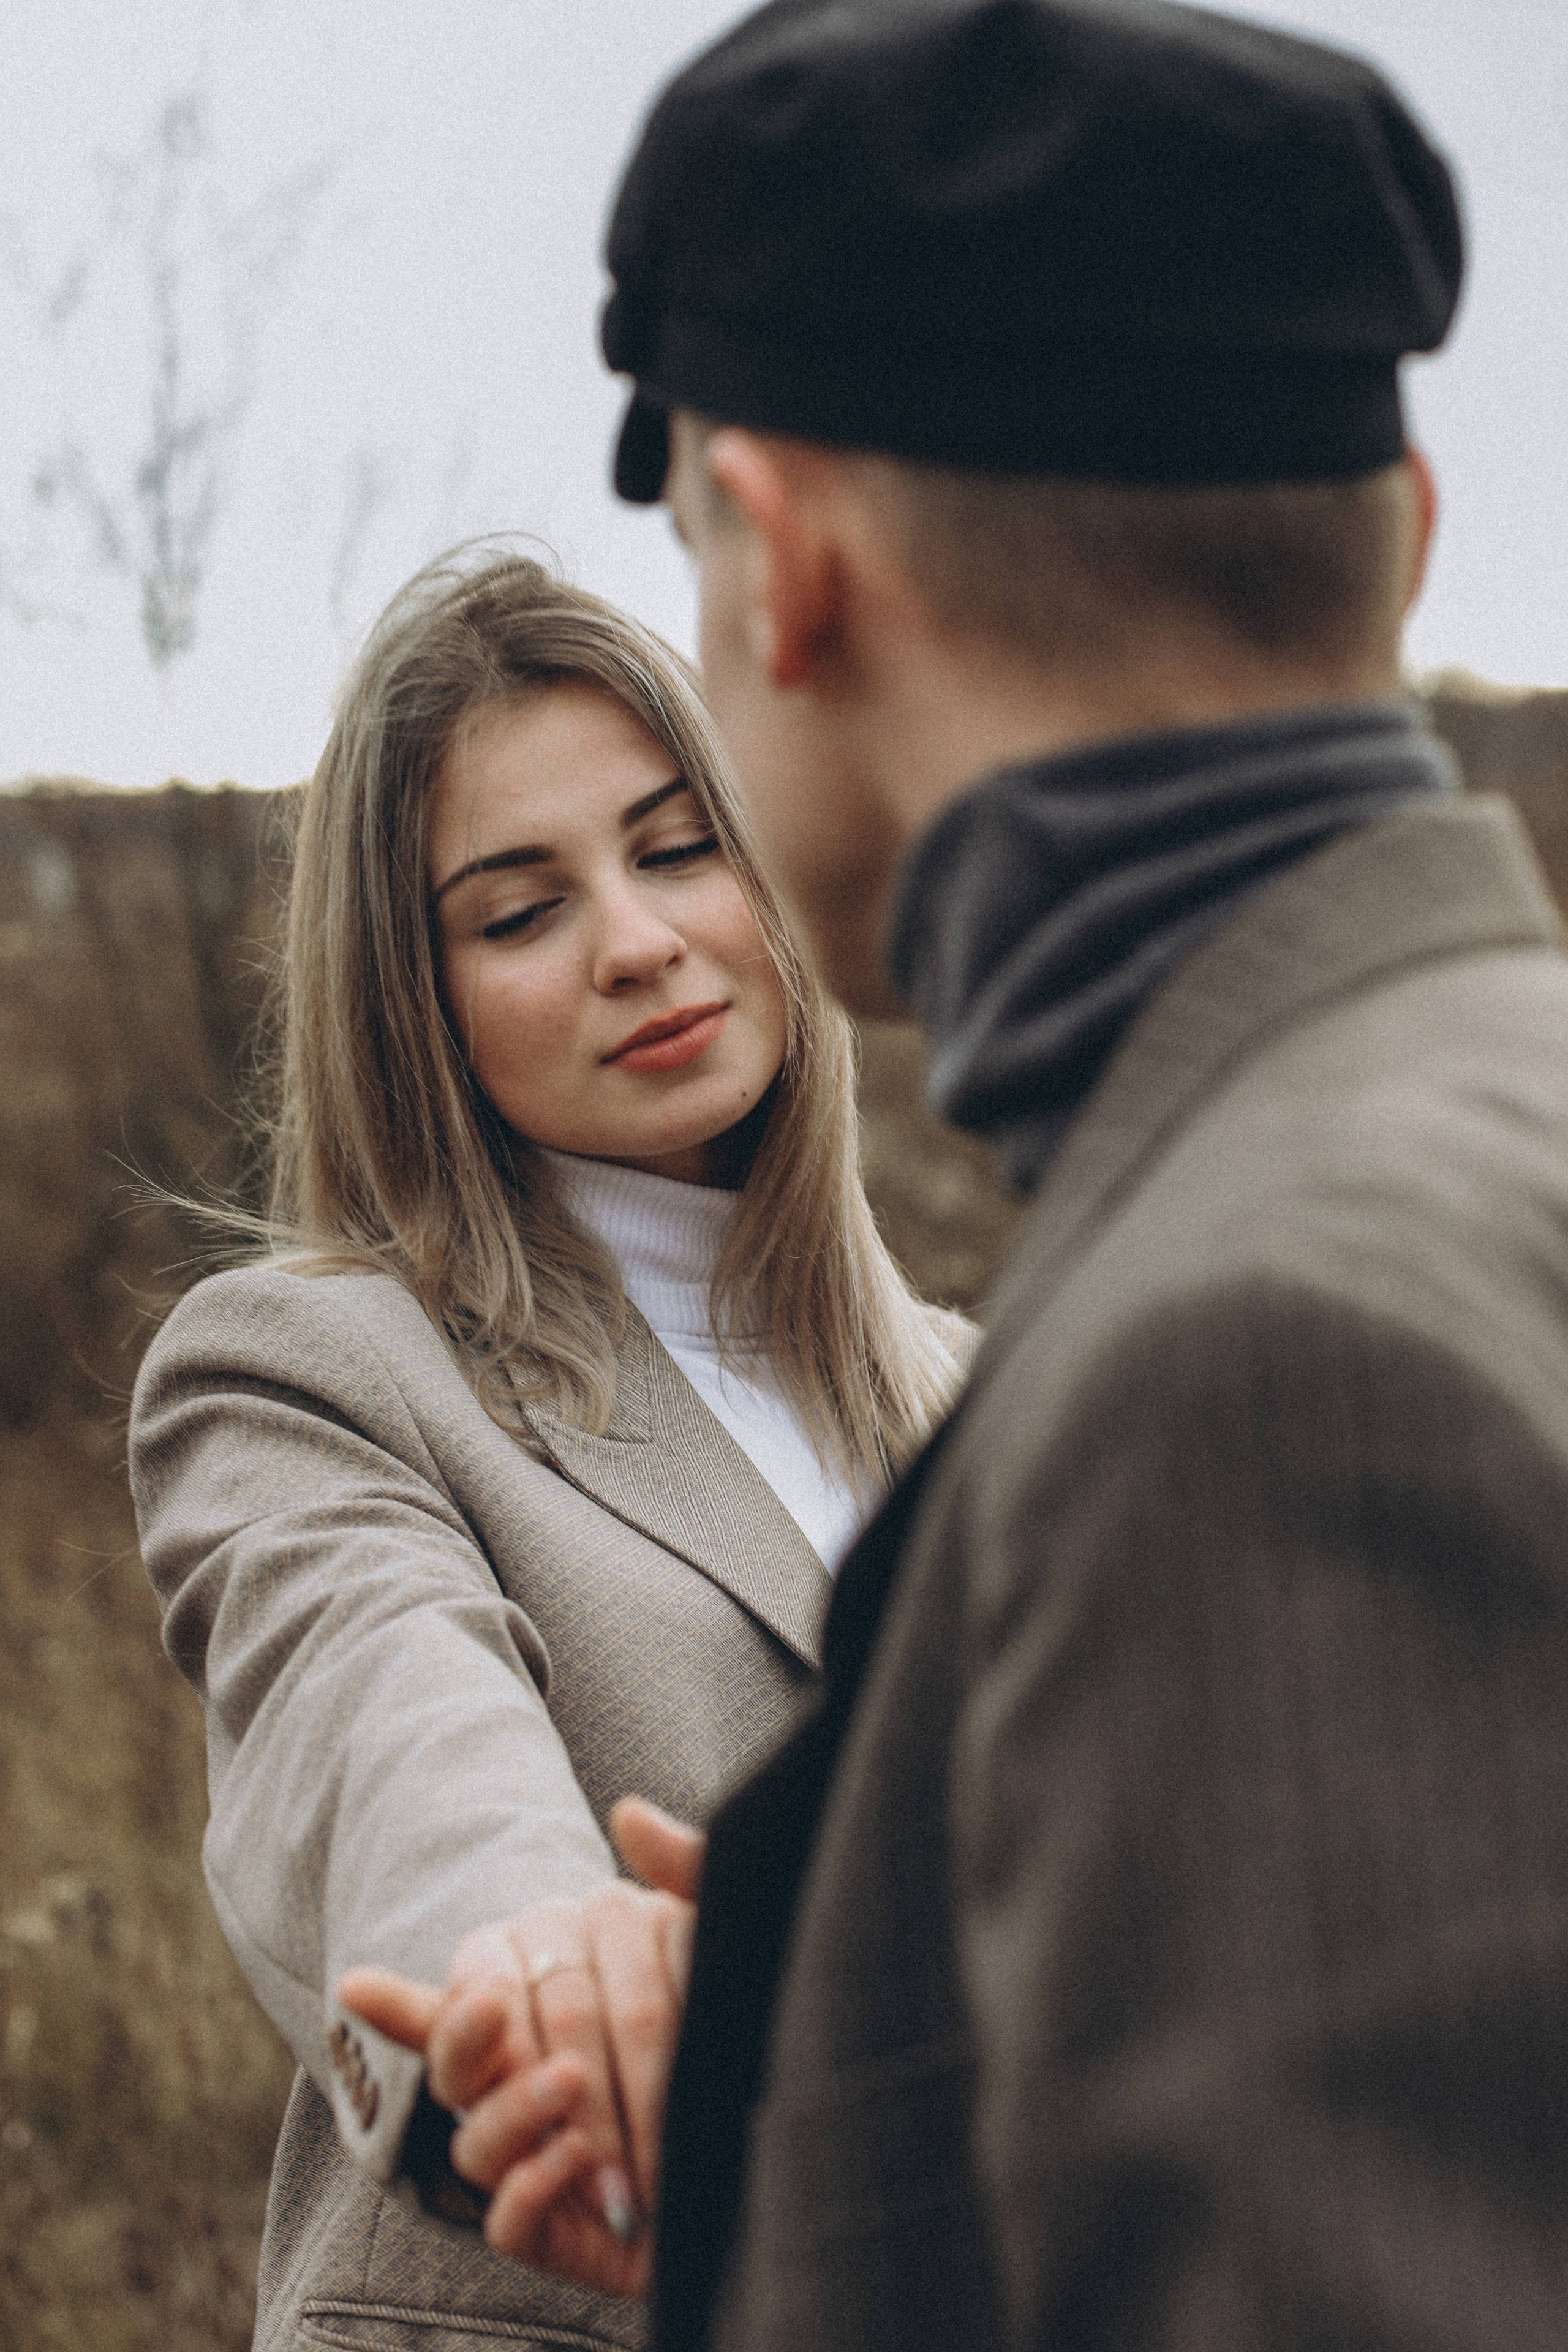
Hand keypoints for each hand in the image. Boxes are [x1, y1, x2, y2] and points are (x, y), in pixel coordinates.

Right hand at [340, 1797, 706, 2293]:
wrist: (789, 2150)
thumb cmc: (739, 2024)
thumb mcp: (722, 1942)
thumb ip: (683, 1876)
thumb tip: (628, 1814)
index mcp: (540, 1996)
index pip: (476, 1991)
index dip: (477, 2003)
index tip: (493, 2001)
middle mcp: (522, 2077)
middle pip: (491, 2065)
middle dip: (543, 2062)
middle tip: (579, 2071)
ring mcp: (532, 2159)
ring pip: (476, 2142)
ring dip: (517, 2114)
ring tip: (568, 2096)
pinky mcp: (553, 2233)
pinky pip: (508, 2224)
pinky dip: (530, 2191)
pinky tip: (571, 2166)